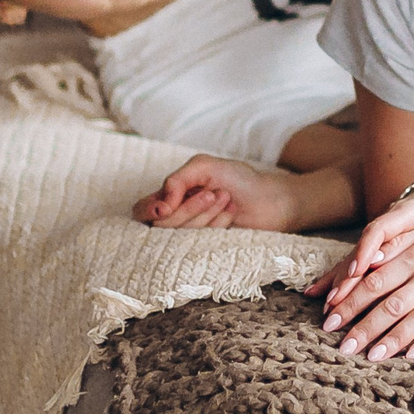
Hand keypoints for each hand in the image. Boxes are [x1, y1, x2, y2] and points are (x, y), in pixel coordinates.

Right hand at [133, 154, 300, 231]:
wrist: (271, 199)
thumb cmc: (239, 179)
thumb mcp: (205, 166)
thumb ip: (177, 179)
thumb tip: (161, 206)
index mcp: (171, 195)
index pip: (142, 209)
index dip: (148, 211)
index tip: (165, 209)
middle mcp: (177, 216)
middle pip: (161, 224)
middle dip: (189, 209)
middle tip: (213, 194)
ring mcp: (192, 234)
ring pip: (180, 233)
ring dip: (205, 214)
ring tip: (226, 199)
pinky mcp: (207, 247)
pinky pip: (199, 242)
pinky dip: (216, 224)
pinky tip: (231, 213)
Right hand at [306, 180, 413, 305]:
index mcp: (406, 215)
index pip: (382, 231)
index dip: (368, 250)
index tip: (359, 270)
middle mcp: (385, 227)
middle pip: (360, 251)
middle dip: (347, 278)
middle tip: (336, 305)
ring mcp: (376, 239)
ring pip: (352, 261)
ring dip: (340, 285)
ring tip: (329, 310)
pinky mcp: (373, 249)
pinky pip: (350, 264)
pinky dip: (334, 279)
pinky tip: (316, 295)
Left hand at [314, 222, 413, 361]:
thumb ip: (391, 248)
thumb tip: (359, 264)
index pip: (374, 282)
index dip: (350, 302)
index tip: (329, 321)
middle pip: (391, 305)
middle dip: (364, 328)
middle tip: (343, 347)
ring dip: (392, 341)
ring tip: (370, 357)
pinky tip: (412, 355)